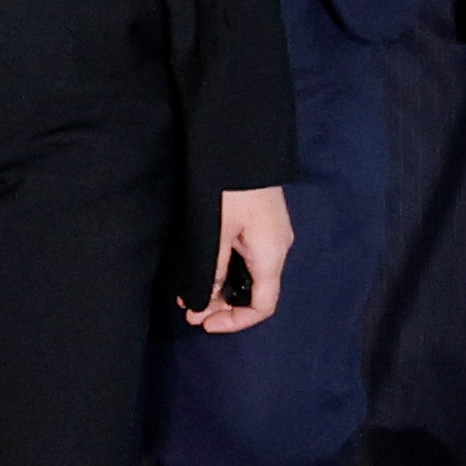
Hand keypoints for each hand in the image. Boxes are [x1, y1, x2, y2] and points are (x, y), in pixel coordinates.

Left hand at [187, 187, 293, 332]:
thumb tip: (203, 301)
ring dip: (223, 288)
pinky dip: (228, 270)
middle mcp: (277, 248)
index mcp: (270, 254)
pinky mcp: (262, 223)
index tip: (204, 323)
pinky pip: (249, 259)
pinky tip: (206, 266)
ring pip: (251, 276)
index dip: (235, 322)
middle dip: (223, 306)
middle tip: (188, 309)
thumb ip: (212, 270)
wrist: (242, 142)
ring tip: (191, 289)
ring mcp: (272, 235)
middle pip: (256, 292)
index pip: (263, 306)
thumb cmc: (229, 188)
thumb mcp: (216, 232)